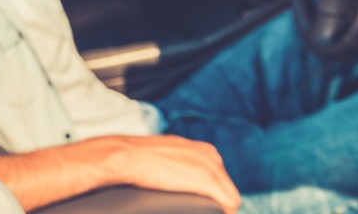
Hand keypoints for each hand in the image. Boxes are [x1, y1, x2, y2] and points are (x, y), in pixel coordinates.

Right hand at [100, 135, 240, 213]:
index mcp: (203, 150)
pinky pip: (230, 202)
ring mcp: (212, 167)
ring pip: (230, 196)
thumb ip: (176, 163)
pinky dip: (223, 212)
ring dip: (218, 207)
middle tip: (203, 212)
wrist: (127, 156)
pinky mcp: (208, 181)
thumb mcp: (163, 156)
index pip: (219, 178)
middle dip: (216, 202)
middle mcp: (212, 156)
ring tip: (204, 213)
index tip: (200, 204)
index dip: (211, 195)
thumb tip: (172, 176)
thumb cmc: (136, 158)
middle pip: (226, 187)